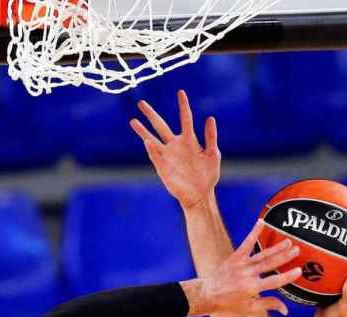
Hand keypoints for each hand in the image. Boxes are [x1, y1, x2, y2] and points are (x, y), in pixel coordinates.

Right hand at [131, 90, 219, 209]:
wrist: (200, 194)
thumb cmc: (208, 174)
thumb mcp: (213, 155)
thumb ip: (211, 137)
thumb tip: (210, 118)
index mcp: (189, 140)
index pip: (185, 119)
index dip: (183, 106)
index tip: (181, 92)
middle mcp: (175, 145)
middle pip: (160, 126)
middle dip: (151, 114)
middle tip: (141, 103)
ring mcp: (167, 155)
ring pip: (152, 140)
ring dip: (143, 131)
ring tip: (133, 121)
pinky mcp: (162, 167)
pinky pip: (155, 156)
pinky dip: (151, 149)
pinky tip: (147, 142)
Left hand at [186, 220, 301, 316]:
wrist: (207, 294)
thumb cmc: (228, 304)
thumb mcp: (248, 308)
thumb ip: (268, 305)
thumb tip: (286, 310)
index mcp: (251, 289)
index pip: (273, 282)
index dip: (286, 276)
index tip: (299, 270)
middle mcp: (247, 275)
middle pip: (269, 264)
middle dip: (284, 256)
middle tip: (298, 250)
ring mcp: (241, 264)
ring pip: (262, 255)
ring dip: (276, 247)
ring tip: (289, 241)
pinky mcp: (235, 257)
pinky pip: (246, 243)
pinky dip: (254, 232)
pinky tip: (261, 222)